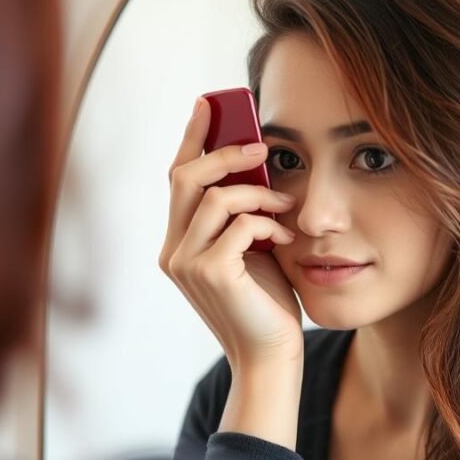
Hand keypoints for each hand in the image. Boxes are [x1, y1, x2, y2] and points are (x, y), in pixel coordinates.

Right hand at [159, 97, 303, 367]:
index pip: (177, 178)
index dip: (191, 137)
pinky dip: (268, 224)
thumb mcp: (251, 248)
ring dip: (259, 194)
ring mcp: (187, 264)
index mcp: (178, 242)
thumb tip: (256, 163)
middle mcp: (173, 251)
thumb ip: (242, 214)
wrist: (271, 355)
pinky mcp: (212, 274)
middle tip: (262, 145)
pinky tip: (286, 239)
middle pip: (185, 177)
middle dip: (225, 151)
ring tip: (287, 204)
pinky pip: (240, 225)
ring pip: (216, 197)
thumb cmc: (265, 302)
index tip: (209, 103)